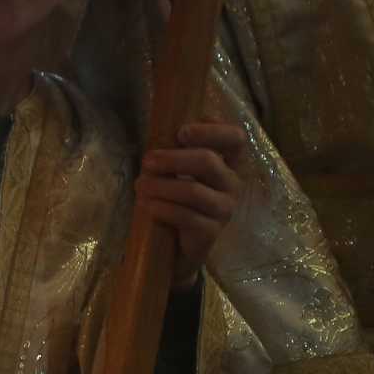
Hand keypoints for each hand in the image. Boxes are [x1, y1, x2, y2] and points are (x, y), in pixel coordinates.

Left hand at [136, 119, 247, 274]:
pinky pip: (185, 216)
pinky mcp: (210, 233)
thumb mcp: (179, 173)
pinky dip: (161, 208)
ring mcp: (224, 210)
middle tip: (146, 161)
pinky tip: (146, 206)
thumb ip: (179, 150)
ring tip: (139, 185)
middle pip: (208, 161)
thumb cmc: (178, 201)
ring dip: (160, 186)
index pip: (235, 138)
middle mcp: (233, 184)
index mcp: (229, 163)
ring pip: (193, 191)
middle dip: (172, 159)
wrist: (178, 249)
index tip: (180, 132)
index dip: (211, 131)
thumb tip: (165, 124)